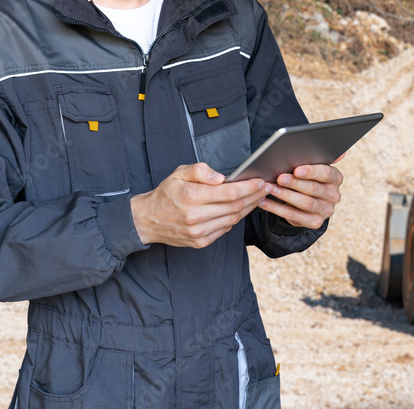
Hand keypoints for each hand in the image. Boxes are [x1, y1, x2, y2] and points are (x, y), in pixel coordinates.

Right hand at [130, 162, 267, 247]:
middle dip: (254, 196)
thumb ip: (200, 170)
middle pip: (236, 207)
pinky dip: (235, 219)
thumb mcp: (178, 173)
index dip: (249, 187)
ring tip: (257, 197)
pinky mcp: (200, 242)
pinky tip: (241, 209)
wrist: (148, 220)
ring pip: (233, 219)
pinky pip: (225, 229)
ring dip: (248, 208)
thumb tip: (220, 177)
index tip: (260, 181)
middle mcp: (196, 216)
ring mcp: (199, 232)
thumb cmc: (165, 194)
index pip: (229, 192)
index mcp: (191, 196)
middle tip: (266, 188)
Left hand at [257, 163, 343, 229]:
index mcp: (336, 178)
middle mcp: (334, 195)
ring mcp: (326, 210)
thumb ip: (317, 158)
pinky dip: (276, 208)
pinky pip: (293, 216)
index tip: (296, 170)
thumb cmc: (307, 177)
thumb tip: (338, 153)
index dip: (311, 172)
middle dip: (295, 183)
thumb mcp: (312, 167)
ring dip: (285, 195)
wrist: (306, 200)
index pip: (326, 174)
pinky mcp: (315, 222)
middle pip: (314, 189)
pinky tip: (264, 201)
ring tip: (270, 189)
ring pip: (305, 203)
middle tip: (279, 178)